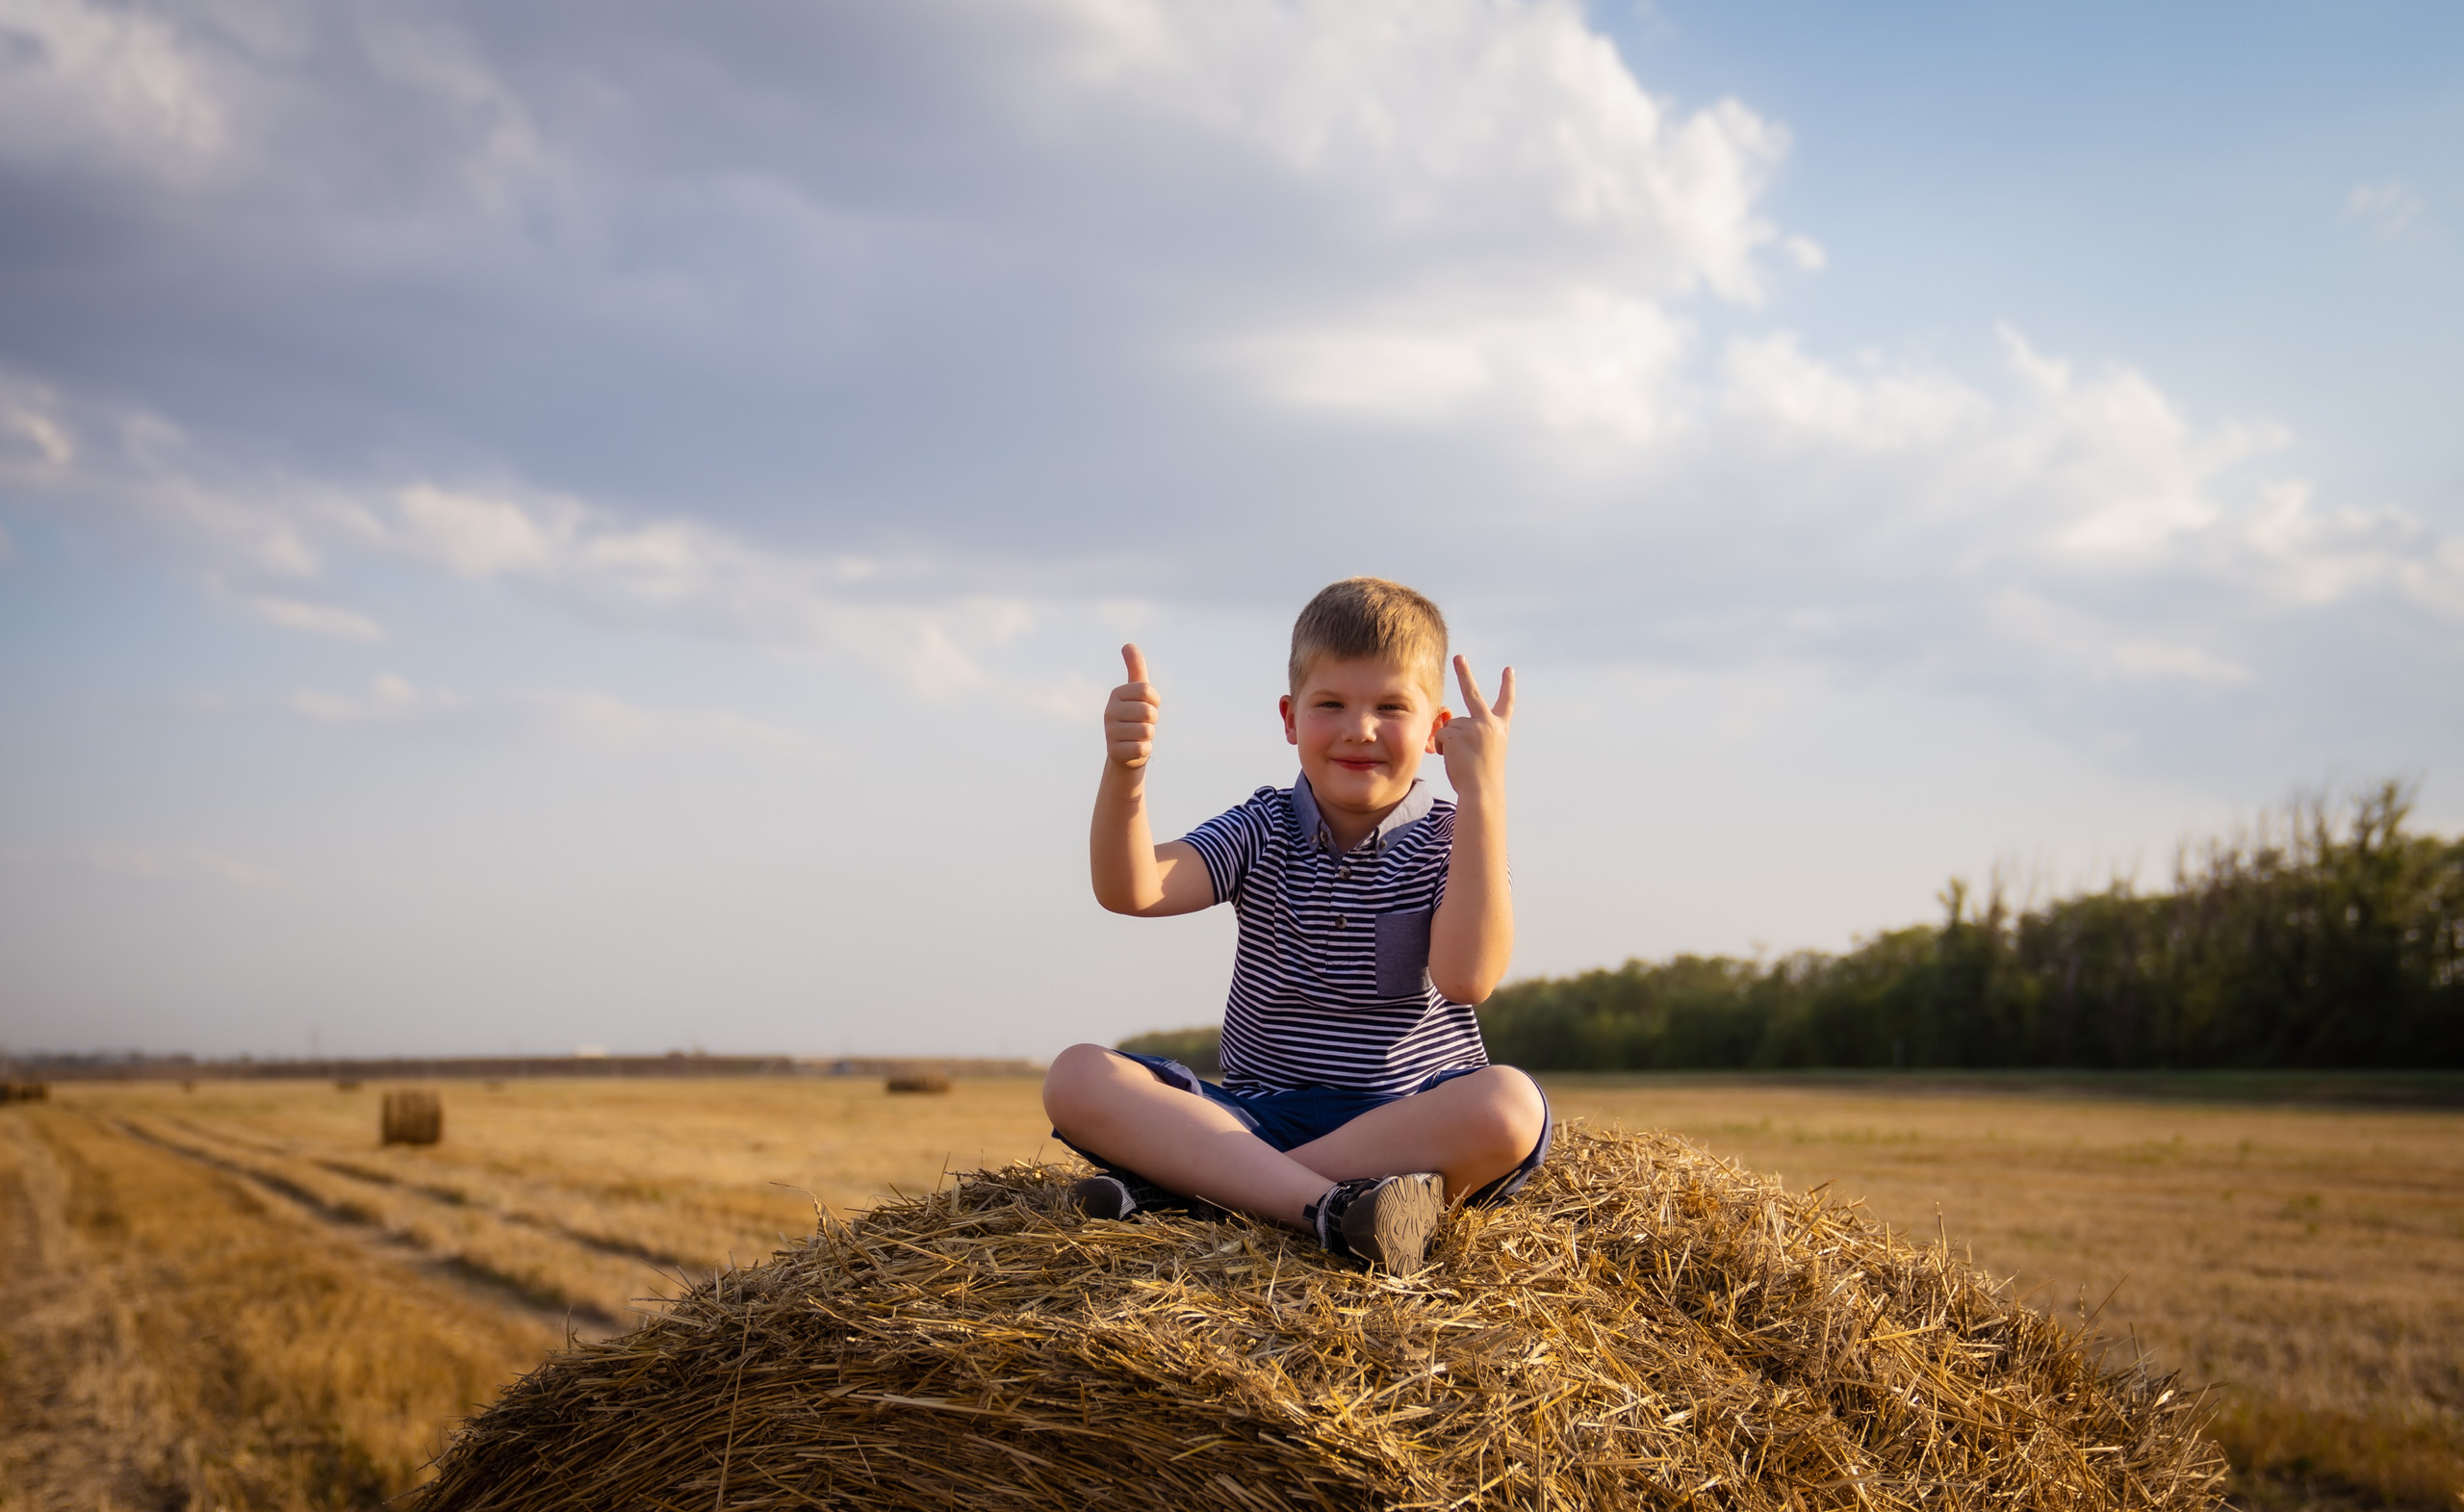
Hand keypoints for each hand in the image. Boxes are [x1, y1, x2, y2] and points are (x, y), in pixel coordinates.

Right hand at [1105, 644, 1159, 769]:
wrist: (1125, 752)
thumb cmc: (1135, 717)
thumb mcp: (1137, 692)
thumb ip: (1136, 668)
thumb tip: (1128, 644)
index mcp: (1116, 694)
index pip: (1147, 691)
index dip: (1154, 701)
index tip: (1147, 706)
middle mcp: (1109, 711)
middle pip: (1148, 712)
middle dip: (1152, 720)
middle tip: (1142, 724)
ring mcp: (1110, 732)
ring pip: (1147, 731)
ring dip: (1148, 736)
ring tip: (1137, 736)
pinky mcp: (1114, 752)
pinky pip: (1142, 748)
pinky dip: (1144, 750)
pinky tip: (1134, 749)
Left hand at [1432, 654, 1512, 798]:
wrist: (1482, 791)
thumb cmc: (1482, 777)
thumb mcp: (1483, 750)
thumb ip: (1468, 732)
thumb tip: (1443, 719)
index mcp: (1499, 729)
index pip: (1505, 704)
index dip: (1507, 686)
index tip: (1509, 670)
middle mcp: (1488, 723)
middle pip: (1472, 693)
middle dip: (1464, 673)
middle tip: (1458, 657)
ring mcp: (1473, 726)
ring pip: (1449, 726)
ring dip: (1449, 742)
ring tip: (1463, 759)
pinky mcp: (1457, 733)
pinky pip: (1440, 735)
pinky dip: (1442, 747)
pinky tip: (1454, 758)